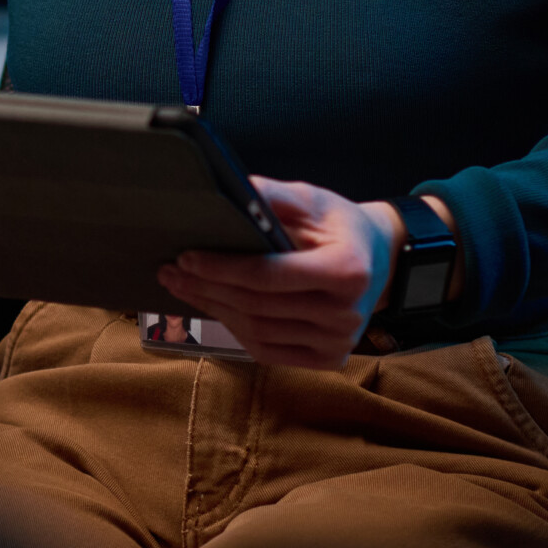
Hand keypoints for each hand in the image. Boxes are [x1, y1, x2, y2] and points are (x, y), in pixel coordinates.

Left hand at [155, 177, 430, 369]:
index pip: (269, 276)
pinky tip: (212, 308)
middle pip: (258, 305)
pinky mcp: (328, 359)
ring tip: (181, 288)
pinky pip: (268, 350)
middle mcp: (346, 313)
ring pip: (258, 331)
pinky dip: (235, 330)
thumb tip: (227, 189)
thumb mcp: (312, 199)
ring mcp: (338, 342)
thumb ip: (272, 195)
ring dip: (214, 309)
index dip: (222, 268)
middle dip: (207, 288)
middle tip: (170, 272)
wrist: (378, 260)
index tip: (186, 257)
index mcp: (346, 271)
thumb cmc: (338, 225)